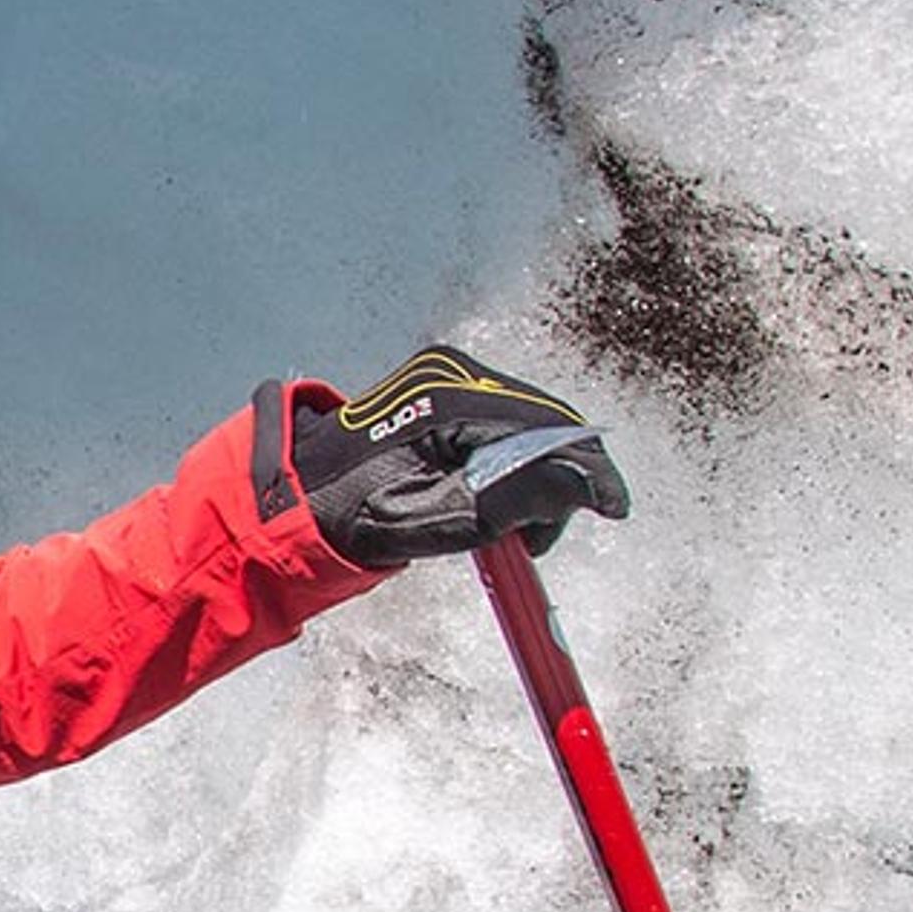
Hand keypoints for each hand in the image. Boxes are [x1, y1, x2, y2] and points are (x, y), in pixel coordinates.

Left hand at [287, 348, 627, 566]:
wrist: (298, 496)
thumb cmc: (353, 515)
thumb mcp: (440, 522)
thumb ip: (516, 499)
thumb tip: (585, 479)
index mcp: (444, 398)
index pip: (545, 428)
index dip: (588, 469)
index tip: (614, 508)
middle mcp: (449, 371)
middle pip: (544, 422)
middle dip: (558, 481)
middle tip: (531, 540)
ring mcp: (446, 372)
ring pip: (530, 425)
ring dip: (535, 476)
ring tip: (503, 527)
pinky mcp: (446, 384)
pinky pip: (507, 423)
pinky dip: (513, 464)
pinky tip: (490, 497)